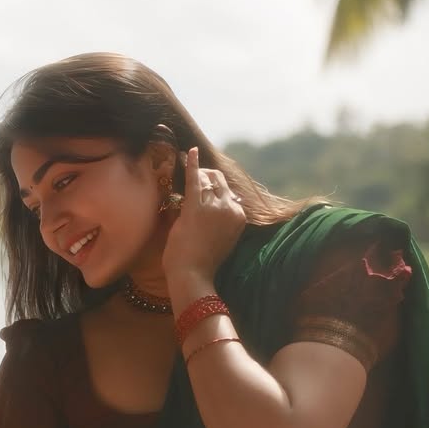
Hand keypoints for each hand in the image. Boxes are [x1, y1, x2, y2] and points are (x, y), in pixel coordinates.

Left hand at [160, 147, 245, 283]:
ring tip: (190, 168)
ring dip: (198, 173)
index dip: (216, 187)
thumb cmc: (203, 263)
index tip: (208, 183)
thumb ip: (219, 220)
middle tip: (196, 175)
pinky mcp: (195, 207)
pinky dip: (191, 164)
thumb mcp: (220, 238)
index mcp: (239, 217)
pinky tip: (189, 152)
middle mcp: (230, 208)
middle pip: (219, 183)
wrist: (193, 275)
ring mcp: (213, 207)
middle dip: (207, 177)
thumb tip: (216, 202)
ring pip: (206, 180)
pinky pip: (194, 180)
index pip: (229, 193)